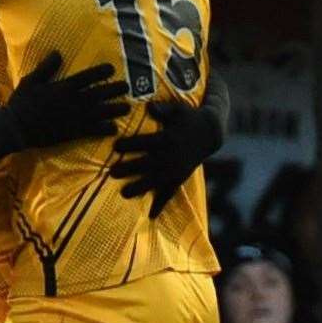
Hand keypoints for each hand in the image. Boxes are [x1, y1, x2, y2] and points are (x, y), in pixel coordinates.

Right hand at [6, 52, 130, 148]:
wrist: (16, 129)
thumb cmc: (22, 103)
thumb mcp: (31, 80)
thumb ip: (46, 67)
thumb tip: (58, 52)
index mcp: (64, 87)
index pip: (87, 77)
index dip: (101, 72)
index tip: (112, 68)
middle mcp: (73, 101)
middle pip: (99, 93)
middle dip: (115, 89)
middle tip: (127, 87)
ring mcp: (75, 118)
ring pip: (101, 112)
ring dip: (115, 109)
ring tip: (127, 107)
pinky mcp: (74, 133)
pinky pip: (94, 130)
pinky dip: (105, 129)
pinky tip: (115, 128)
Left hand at [109, 99, 220, 218]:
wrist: (210, 133)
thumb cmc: (189, 117)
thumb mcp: (178, 109)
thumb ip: (163, 109)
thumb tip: (149, 106)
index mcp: (169, 139)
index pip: (146, 142)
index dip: (131, 144)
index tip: (115, 146)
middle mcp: (171, 157)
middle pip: (148, 164)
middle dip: (130, 168)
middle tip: (112, 172)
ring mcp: (176, 170)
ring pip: (156, 181)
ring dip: (140, 188)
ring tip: (124, 194)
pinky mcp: (179, 178)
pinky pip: (170, 192)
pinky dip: (161, 204)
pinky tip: (151, 216)